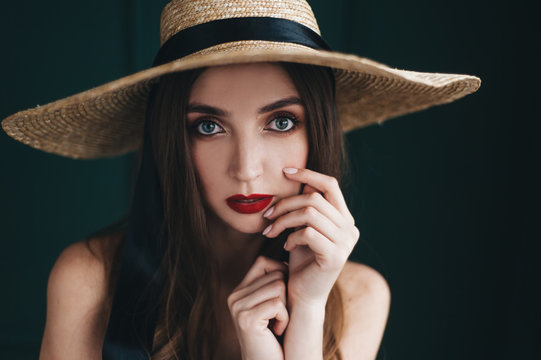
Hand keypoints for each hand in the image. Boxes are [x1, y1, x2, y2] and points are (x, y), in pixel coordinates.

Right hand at [227, 256, 288, 359]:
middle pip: (275, 274)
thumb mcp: (272, 305)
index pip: (263, 261)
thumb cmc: (276, 336)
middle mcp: (234, 296)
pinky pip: (278, 304)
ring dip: (286, 308)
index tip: (284, 297)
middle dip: (286, 295)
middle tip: (278, 317)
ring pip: (279, 286)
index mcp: (238, 291)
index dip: (280, 273)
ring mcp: (238, 307)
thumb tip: (287, 262)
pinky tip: (276, 331)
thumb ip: (273, 283)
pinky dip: (284, 319)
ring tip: (276, 324)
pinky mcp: (247, 319)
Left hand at [263, 168, 358, 306]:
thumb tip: (298, 180)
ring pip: (310, 214)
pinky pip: (308, 233)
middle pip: (315, 199)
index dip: (308, 174)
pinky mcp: (335, 257)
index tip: (285, 171)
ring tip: (271, 231)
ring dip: (284, 220)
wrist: (303, 296)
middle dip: (286, 203)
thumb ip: (306, 208)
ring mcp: (345, 243)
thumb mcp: (303, 228)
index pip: (330, 185)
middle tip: (267, 215)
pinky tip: (285, 247)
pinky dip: (291, 237)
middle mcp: (350, 228)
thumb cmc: (301, 261)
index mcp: (344, 218)